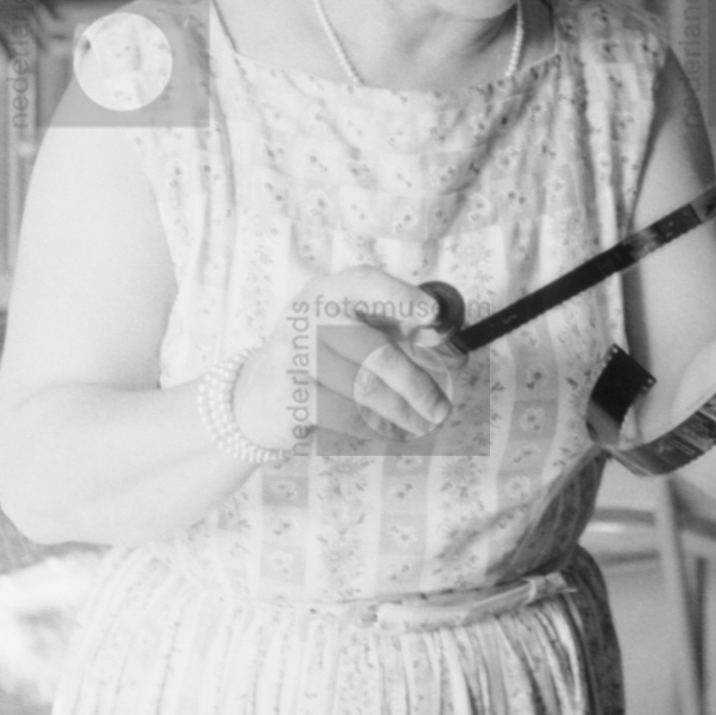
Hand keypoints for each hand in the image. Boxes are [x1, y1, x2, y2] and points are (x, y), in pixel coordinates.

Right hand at [233, 266, 461, 451]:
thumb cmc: (326, 356)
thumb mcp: (357, 330)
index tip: (432, 315)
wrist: (258, 393)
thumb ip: (403, 332)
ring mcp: (293, 353)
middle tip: (442, 409)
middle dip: (416, 384)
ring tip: (422, 425)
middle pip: (374, 350)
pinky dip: (372, 427)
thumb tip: (457, 353)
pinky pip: (343, 413)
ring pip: (362, 389)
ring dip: (400, 413)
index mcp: (332, 290)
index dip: (400, 296)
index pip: (365, 282)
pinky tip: (388, 431)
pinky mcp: (287, 392)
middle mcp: (308, 315)